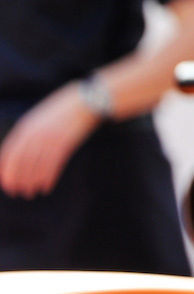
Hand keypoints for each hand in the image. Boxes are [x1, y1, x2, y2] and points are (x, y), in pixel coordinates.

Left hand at [0, 82, 99, 198]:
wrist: (86, 101)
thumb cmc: (62, 110)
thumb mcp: (39, 117)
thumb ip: (28, 133)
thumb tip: (19, 152)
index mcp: (26, 127)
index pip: (8, 154)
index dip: (5, 171)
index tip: (6, 183)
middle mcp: (35, 134)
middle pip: (21, 163)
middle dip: (17, 180)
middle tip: (17, 192)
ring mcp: (50, 139)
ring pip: (36, 167)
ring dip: (32, 182)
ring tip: (31, 193)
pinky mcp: (65, 144)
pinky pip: (53, 166)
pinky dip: (48, 178)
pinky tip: (46, 187)